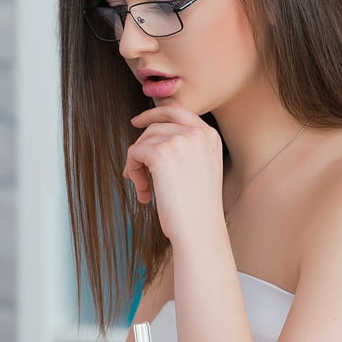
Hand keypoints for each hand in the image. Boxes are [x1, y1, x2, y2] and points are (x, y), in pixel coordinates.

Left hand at [125, 103, 223, 238]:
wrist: (199, 229)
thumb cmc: (197, 210)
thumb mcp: (199, 170)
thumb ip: (184, 150)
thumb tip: (148, 143)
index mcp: (210, 136)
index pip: (177, 111)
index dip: (153, 114)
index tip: (136, 122)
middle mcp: (197, 133)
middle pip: (154, 127)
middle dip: (141, 149)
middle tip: (135, 174)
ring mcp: (179, 140)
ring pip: (142, 142)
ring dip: (136, 166)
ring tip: (144, 190)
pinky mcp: (161, 153)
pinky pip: (134, 153)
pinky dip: (132, 172)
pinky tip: (144, 193)